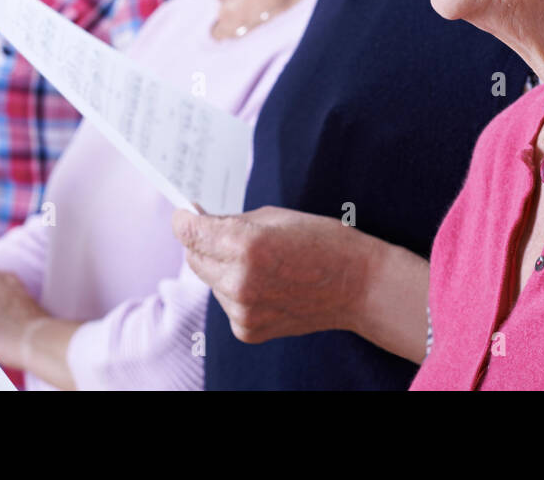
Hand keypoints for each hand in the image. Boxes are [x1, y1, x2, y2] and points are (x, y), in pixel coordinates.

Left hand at [172, 205, 370, 343]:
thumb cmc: (324, 242)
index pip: (190, 232)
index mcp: (246, 245)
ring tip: (260, 262)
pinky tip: (266, 284)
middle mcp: (239, 281)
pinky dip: (236, 291)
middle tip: (223, 232)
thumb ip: (232, 221)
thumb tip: (198, 222)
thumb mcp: (276, 217)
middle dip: (203, 242)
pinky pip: (226, 303)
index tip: (185, 213)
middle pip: (194, 258)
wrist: (359, 286)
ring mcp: (243, 310)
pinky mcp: (247, 330)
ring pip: (210, 281)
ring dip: (222, 268)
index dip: (184, 219)